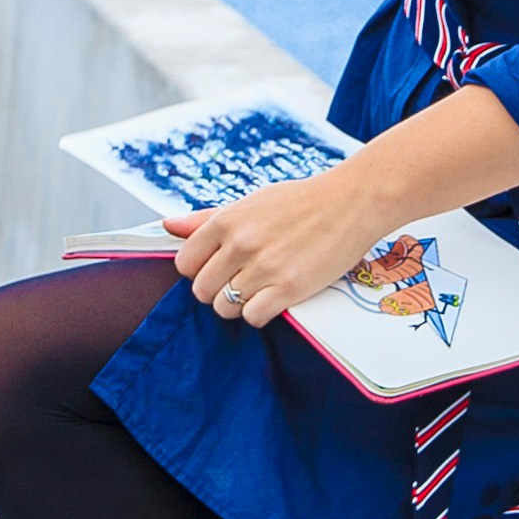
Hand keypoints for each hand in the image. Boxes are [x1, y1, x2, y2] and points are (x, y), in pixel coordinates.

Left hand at [172, 161, 380, 329]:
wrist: (351, 202)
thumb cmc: (300, 201)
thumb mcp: (250, 202)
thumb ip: (207, 218)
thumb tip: (168, 226)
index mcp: (226, 220)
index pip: (184, 263)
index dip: (198, 271)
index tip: (217, 269)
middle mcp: (240, 244)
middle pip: (201, 290)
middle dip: (216, 291)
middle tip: (240, 282)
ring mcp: (264, 267)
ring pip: (224, 307)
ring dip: (237, 305)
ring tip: (258, 290)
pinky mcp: (289, 288)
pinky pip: (252, 317)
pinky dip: (259, 314)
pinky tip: (273, 299)